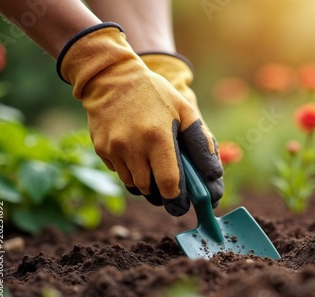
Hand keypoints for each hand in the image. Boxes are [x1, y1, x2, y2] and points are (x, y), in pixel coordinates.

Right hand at [127, 53, 223, 208]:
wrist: (112, 77)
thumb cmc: (155, 94)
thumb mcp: (184, 109)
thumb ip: (201, 141)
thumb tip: (214, 174)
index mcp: (157, 137)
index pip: (169, 184)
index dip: (177, 197)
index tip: (183, 201)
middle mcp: (132, 146)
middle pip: (150, 188)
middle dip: (162, 191)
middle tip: (170, 185)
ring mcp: (114, 149)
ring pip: (134, 184)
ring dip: (146, 181)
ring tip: (152, 163)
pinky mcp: (101, 149)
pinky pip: (120, 172)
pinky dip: (130, 169)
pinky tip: (134, 151)